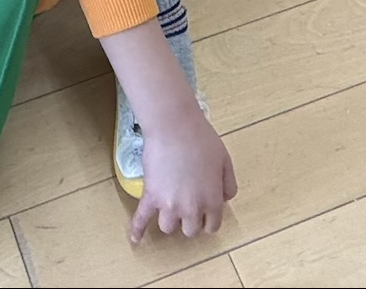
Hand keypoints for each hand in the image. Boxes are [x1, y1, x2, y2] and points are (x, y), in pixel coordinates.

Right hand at [131, 106, 236, 242]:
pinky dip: (138, 230)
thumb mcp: (226, 161)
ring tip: (169, 206)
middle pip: (190, 230)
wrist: (174, 127)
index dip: (208, 219)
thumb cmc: (202, 140)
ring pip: (168, 227)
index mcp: (212, 201)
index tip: (205, 212)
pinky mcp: (151, 196)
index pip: (212, 226)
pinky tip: (136, 239)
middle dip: (190, 220)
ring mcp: (169, 205)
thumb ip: (229, 184)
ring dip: (170, 219)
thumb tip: (224, 199)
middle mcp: (191, 209)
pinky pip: (142, 218)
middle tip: (188, 204)